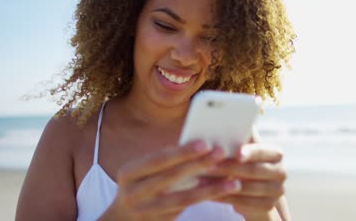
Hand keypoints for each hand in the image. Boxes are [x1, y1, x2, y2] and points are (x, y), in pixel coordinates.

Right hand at [100, 140, 241, 220]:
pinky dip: (204, 200)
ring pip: (182, 199)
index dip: (181, 152)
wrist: (123, 219)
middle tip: (221, 153)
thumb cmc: (141, 185)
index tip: (205, 143)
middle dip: (198, 165)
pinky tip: (221, 192)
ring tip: (233, 181)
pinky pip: (186, 210)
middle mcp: (133, 193)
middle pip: (171, 177)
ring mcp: (145, 211)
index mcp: (129, 173)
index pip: (158, 160)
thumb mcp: (144, 171)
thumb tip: (200, 145)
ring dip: (209, 189)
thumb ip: (166, 160)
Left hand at [209, 143, 285, 219]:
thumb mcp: (243, 149)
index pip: (261, 151)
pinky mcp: (267, 206)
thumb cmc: (243, 162)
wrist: (255, 191)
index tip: (236, 153)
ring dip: (222, 185)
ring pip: (246, 189)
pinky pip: (244, 204)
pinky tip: (210, 195)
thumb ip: (239, 136)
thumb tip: (227, 115)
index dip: (249, 152)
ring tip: (202, 181)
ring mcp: (276, 191)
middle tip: (206, 166)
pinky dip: (226, 199)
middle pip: (252, 171)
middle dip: (227, 168)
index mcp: (275, 154)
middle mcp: (280, 172)